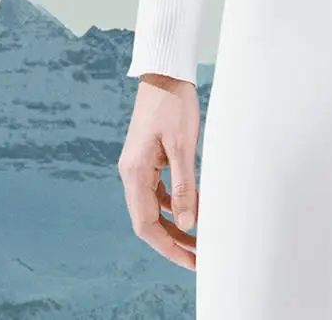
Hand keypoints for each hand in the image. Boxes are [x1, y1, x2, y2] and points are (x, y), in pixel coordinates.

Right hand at [118, 73, 201, 268]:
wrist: (164, 71)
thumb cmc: (174, 103)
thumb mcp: (183, 144)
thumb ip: (185, 185)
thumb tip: (189, 223)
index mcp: (135, 173)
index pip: (146, 225)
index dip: (168, 247)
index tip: (191, 260)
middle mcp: (131, 174)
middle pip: (148, 221)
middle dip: (173, 241)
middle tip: (200, 257)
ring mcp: (138, 166)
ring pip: (154, 207)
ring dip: (175, 224)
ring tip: (200, 239)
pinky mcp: (148, 158)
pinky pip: (159, 191)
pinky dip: (176, 203)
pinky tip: (196, 206)